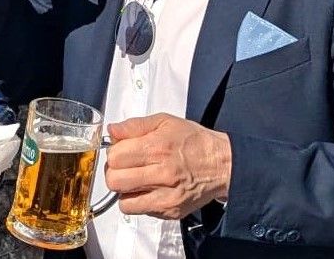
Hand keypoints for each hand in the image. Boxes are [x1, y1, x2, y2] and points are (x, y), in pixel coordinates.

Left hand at [104, 113, 231, 219]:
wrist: (221, 164)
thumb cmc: (194, 141)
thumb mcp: (164, 121)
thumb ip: (134, 125)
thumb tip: (112, 131)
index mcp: (157, 148)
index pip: (115, 157)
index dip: (114, 153)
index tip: (121, 151)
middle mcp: (161, 174)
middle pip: (115, 180)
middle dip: (114, 172)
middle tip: (125, 167)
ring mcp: (166, 197)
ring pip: (123, 201)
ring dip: (124, 190)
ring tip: (135, 180)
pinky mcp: (171, 211)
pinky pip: (139, 211)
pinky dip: (137, 202)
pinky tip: (147, 189)